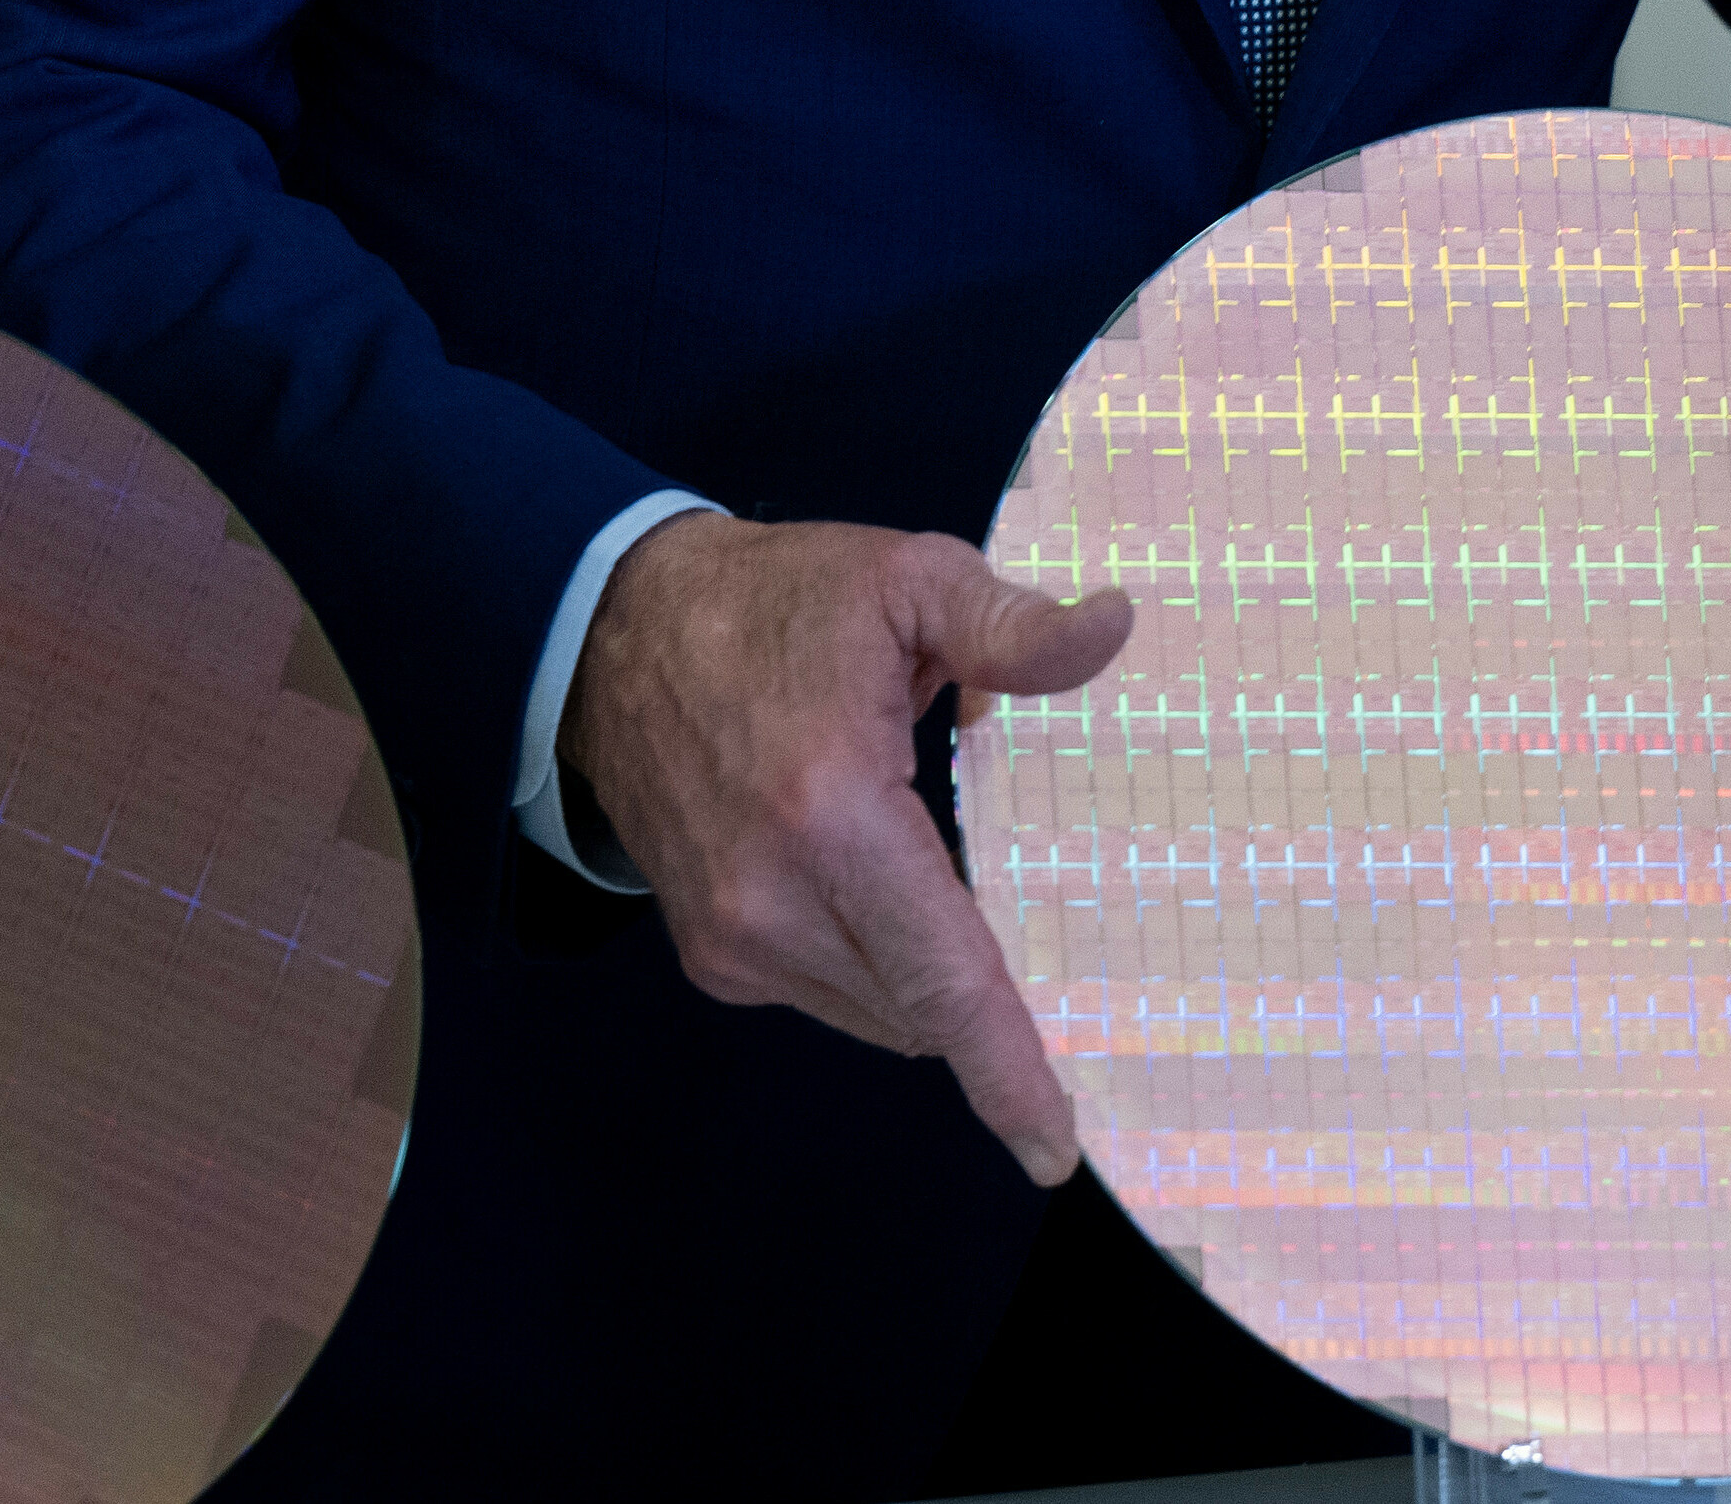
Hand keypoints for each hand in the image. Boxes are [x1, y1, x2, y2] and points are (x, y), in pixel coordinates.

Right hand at [560, 514, 1133, 1179]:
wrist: (618, 633)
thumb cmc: (777, 604)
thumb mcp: (907, 579)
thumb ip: (1010, 624)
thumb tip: (1112, 626)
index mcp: (832, 814)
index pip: (944, 981)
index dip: (1007, 1073)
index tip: (1056, 1151)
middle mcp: (775, 902)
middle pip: (922, 1011)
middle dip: (988, 1004)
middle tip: (1044, 938)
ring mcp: (735, 940)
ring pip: (882, 1014)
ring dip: (928, 976)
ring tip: (932, 869)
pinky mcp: (714, 956)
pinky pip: (833, 994)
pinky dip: (876, 964)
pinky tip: (877, 885)